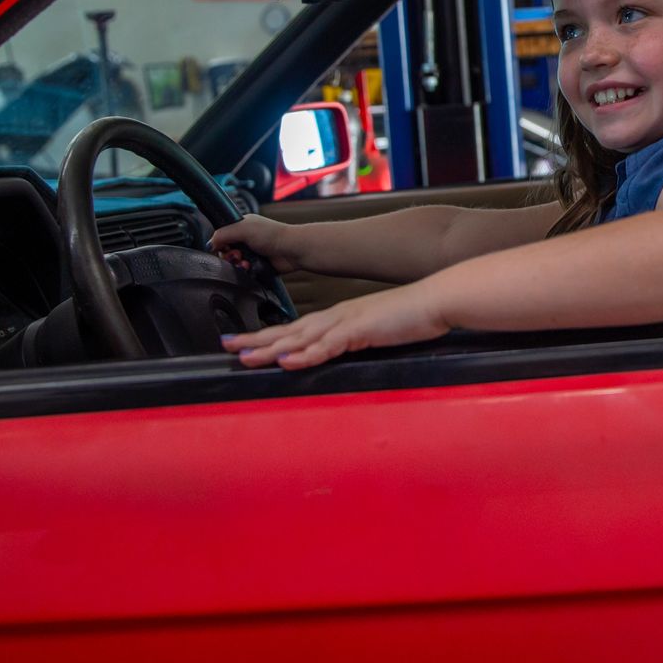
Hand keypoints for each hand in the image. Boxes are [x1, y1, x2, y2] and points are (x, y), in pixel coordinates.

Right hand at [210, 213, 302, 272]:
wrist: (292, 250)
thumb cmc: (273, 235)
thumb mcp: (242, 228)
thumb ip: (222, 234)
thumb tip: (210, 244)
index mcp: (242, 226)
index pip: (221, 236)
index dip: (220, 244)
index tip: (224, 248)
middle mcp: (246, 239)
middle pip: (226, 252)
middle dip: (229, 256)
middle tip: (237, 255)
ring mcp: (252, 252)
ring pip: (234, 263)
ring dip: (237, 265)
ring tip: (245, 263)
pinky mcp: (257, 265)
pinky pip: (244, 271)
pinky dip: (245, 271)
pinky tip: (250, 268)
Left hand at [220, 283, 450, 369]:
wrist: (435, 300)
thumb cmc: (411, 316)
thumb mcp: (376, 331)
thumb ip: (356, 341)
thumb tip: (341, 354)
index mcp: (339, 317)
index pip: (295, 329)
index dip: (266, 336)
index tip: (242, 342)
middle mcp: (336, 317)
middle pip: (288, 331)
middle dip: (255, 340)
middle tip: (226, 345)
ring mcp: (346, 322)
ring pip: (300, 338)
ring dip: (270, 348)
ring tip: (244, 356)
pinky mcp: (360, 331)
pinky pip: (327, 346)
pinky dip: (305, 355)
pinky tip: (287, 361)